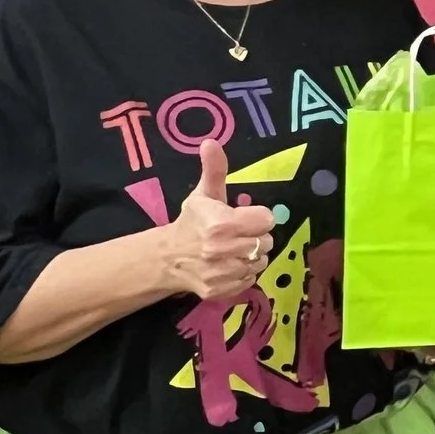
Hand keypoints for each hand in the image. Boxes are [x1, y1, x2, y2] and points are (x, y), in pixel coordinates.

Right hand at [162, 139, 274, 298]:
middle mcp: (222, 251)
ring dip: (252, 255)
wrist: (168, 258)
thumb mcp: (203, 194)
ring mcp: (222, 274)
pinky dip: (244, 273)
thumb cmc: (191, 223)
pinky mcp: (220, 292)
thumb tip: (211, 142)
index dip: (258, 217)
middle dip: (256, 236)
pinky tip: (229, 265)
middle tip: (239, 234)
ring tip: (235, 249)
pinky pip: (250, 281)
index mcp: (222, 224)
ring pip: (261, 262)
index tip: (244, 217)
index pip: (266, 220)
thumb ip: (214, 169)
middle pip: (266, 242)